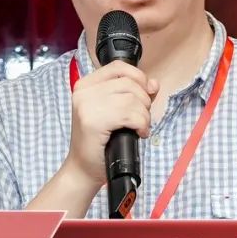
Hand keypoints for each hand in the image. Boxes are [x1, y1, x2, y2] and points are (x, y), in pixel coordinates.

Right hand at [66, 61, 158, 184]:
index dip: (138, 78)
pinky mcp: (93, 121)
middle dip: (144, 102)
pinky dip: (141, 124)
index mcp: (86, 85)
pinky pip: (131, 114)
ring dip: (144, 116)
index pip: (119, 67)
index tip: (144, 96)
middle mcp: (84, 91)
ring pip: (132, 99)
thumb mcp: (116, 112)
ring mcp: (86, 105)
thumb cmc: (100, 142)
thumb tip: (154, 84)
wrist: (83, 169)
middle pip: (129, 83)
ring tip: (139, 128)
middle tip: (141, 119)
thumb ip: (134, 94)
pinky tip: (138, 133)